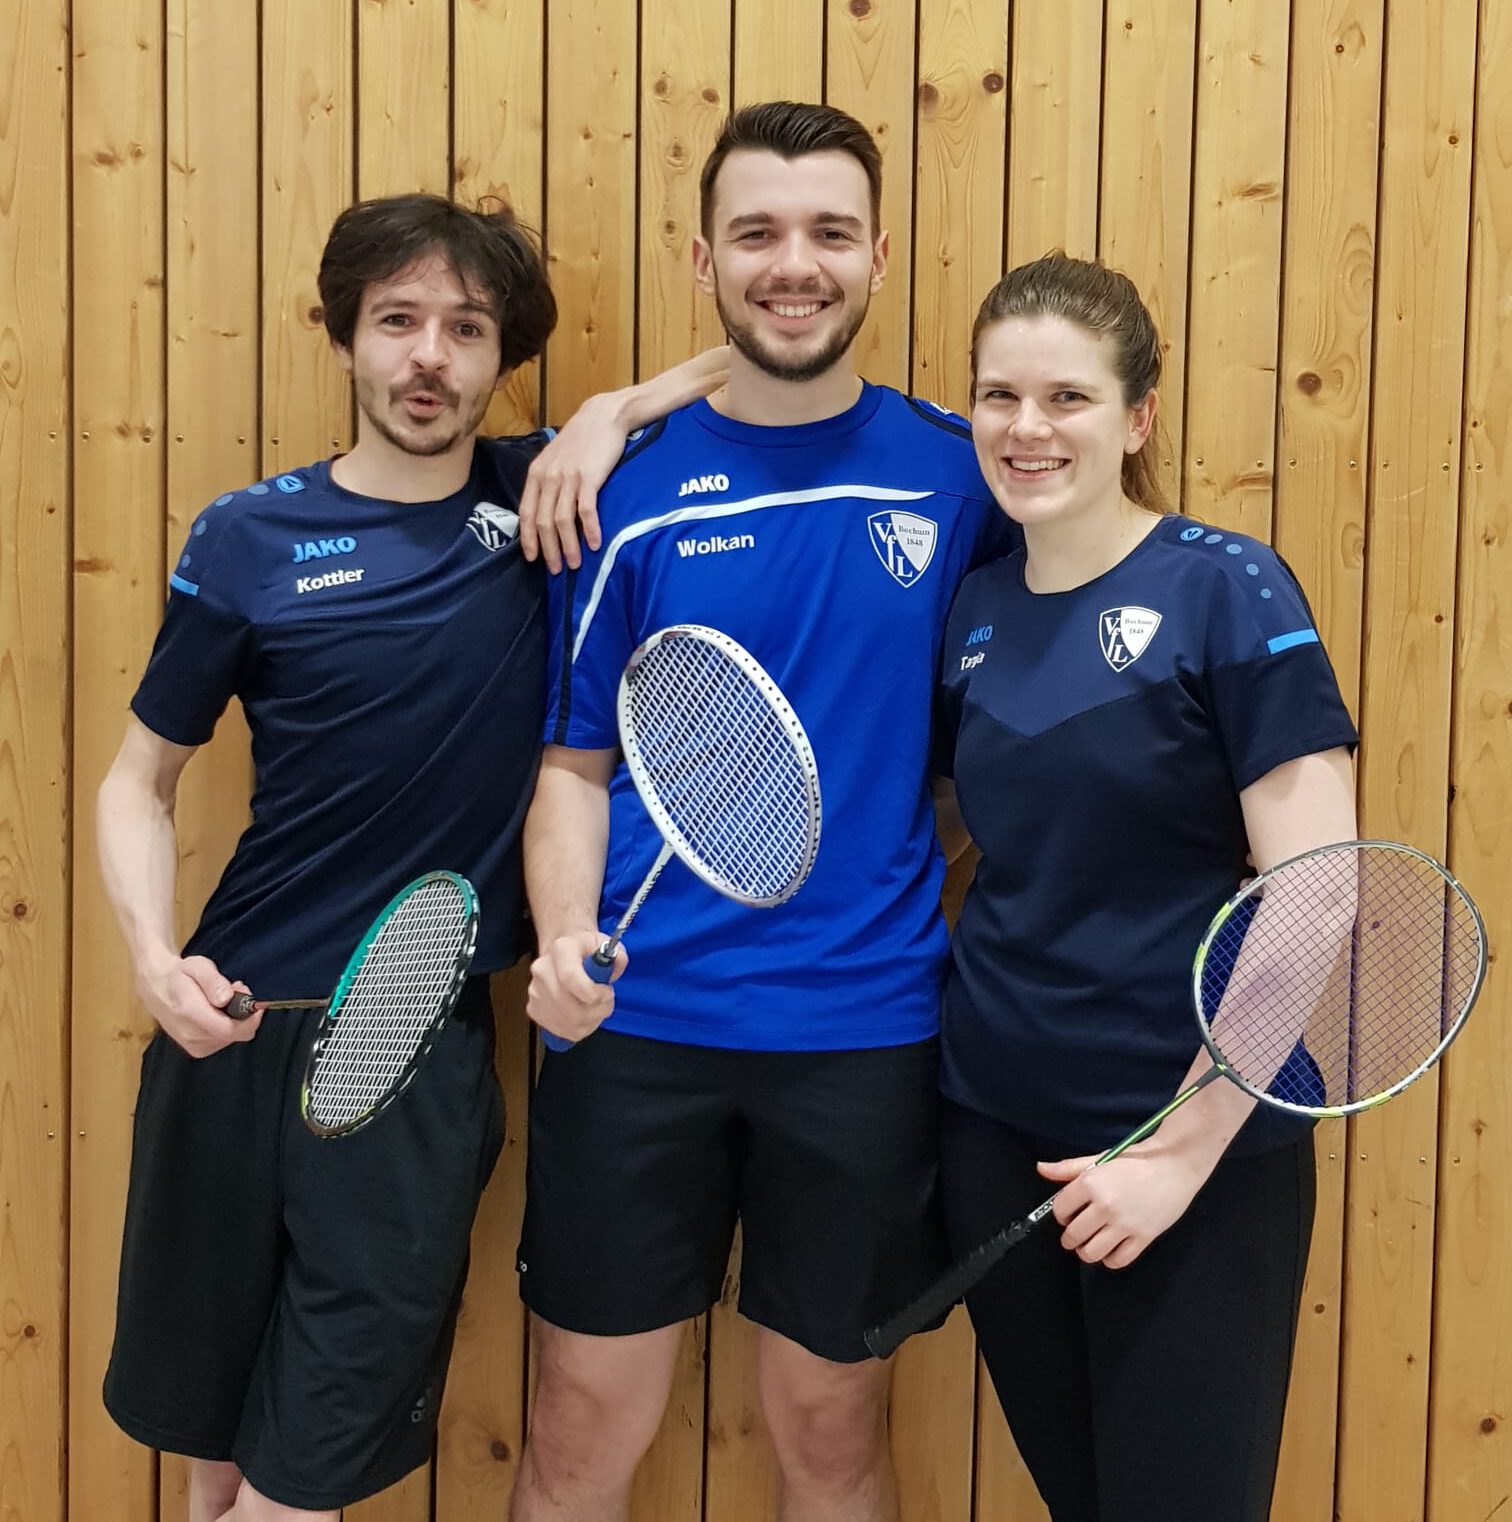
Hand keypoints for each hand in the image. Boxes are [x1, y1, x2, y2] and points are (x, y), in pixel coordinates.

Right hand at [135, 952, 260, 1058]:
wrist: (156, 987)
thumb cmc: (179, 975)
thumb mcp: (198, 967)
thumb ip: (214, 982)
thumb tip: (226, 998)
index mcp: (190, 1015)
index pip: (232, 1030)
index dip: (250, 1018)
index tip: (251, 1000)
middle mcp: (191, 1036)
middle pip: (237, 1034)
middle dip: (242, 1013)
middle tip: (234, 991)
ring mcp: (193, 1045)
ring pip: (233, 1037)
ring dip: (234, 1019)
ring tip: (222, 999)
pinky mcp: (197, 1049)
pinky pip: (224, 1040)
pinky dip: (226, 1026)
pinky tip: (217, 1012)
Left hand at [519, 393, 633, 571]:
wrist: (603, 415)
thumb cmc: (581, 438)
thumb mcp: (555, 457)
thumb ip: (548, 481)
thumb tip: (545, 509)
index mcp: (537, 473)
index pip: (526, 513)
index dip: (528, 538)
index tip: (532, 559)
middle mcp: (549, 477)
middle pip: (543, 522)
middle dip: (548, 550)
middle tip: (556, 571)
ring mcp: (568, 477)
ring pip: (562, 520)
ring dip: (568, 546)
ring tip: (574, 564)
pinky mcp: (589, 477)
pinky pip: (586, 510)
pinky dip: (589, 530)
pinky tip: (594, 544)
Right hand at [526, 930, 626, 1042]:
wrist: (562, 954)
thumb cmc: (585, 951)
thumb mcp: (606, 945)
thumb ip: (617, 955)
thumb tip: (618, 961)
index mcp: (561, 949)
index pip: (570, 977)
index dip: (594, 993)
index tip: (607, 993)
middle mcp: (543, 970)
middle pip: (572, 1008)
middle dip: (598, 1010)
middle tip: (605, 1001)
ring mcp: (536, 992)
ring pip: (570, 1023)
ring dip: (591, 1020)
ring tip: (595, 1006)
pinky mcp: (535, 1010)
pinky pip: (564, 1030)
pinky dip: (580, 1027)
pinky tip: (584, 1014)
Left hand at [1038, 1140, 1213, 1268]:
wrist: (1174, 1166)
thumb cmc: (1136, 1160)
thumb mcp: (1100, 1159)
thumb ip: (1068, 1168)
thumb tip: (1041, 1168)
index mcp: (1091, 1184)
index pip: (1060, 1210)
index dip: (1061, 1214)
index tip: (1068, 1214)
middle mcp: (1105, 1206)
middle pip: (1073, 1235)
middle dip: (1070, 1237)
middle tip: (1076, 1232)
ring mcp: (1124, 1224)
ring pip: (1092, 1253)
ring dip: (1086, 1251)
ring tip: (1089, 1243)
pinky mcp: (1143, 1238)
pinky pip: (1118, 1260)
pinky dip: (1109, 1260)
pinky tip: (1110, 1249)